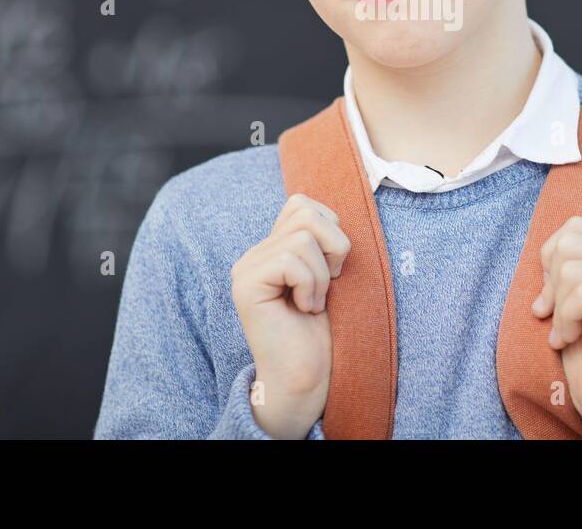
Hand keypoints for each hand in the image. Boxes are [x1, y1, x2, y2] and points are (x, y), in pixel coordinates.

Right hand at [230, 193, 350, 438]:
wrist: (308, 378)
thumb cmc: (324, 331)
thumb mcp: (330, 274)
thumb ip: (322, 240)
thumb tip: (335, 212)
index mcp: (272, 248)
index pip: (302, 204)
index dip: (331, 230)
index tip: (333, 270)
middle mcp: (254, 254)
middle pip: (305, 212)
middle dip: (333, 247)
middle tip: (327, 287)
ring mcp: (246, 268)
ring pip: (302, 236)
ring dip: (323, 275)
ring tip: (313, 303)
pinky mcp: (246, 285)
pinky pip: (291, 260)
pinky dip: (310, 285)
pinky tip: (303, 310)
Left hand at [532, 215, 581, 438]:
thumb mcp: (566, 299)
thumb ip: (568, 266)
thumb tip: (559, 235)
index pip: (574, 227)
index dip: (551, 260)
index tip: (552, 298)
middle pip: (569, 241)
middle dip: (551, 282)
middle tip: (557, 316)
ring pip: (571, 268)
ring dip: (559, 307)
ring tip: (567, 331)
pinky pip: (581, 293)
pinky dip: (566, 320)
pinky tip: (572, 339)